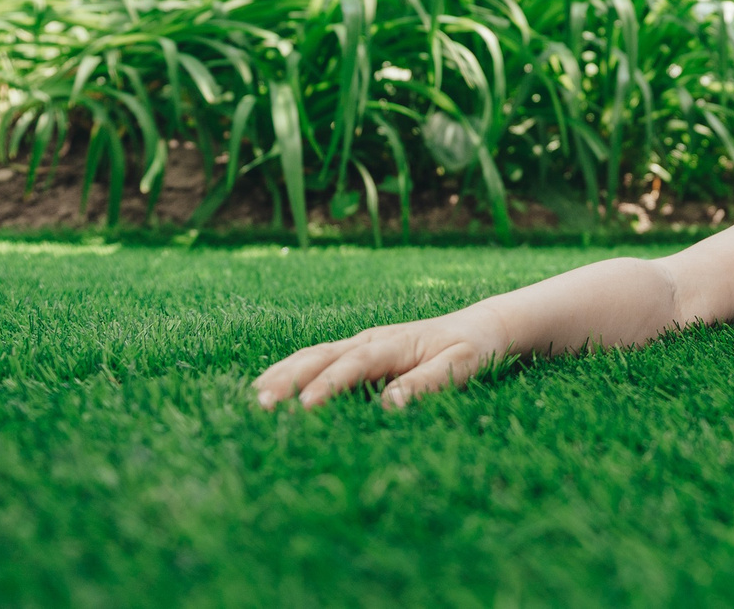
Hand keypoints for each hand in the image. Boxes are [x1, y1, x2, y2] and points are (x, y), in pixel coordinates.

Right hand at [254, 305, 510, 410]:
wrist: (480, 326)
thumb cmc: (472, 349)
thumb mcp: (461, 367)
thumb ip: (426, 384)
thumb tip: (390, 406)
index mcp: (394, 344)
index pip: (355, 365)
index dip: (328, 385)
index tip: (304, 407)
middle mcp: (370, 340)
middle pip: (322, 356)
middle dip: (289, 379)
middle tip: (260, 405)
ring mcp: (361, 344)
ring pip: (314, 355)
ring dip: (283, 374)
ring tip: (253, 398)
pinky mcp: (357, 352)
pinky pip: (318, 359)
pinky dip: (290, 371)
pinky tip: (270, 388)